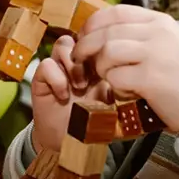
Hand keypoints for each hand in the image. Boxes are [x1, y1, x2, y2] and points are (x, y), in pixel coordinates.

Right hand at [30, 35, 112, 152]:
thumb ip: (123, 88)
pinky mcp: (43, 79)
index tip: (111, 65)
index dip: (105, 46)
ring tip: (80, 85)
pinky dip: (56, 78)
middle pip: (82, 36)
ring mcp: (60, 68)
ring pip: (63, 44)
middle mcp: (78, 62)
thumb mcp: (115, 104)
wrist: (70, 142)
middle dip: (89, 53)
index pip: (101, 39)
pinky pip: (47, 65)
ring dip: (73, 64)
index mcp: (98, 64)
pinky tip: (64, 94)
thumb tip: (134, 77)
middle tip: (95, 74)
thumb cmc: (93, 123)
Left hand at [71, 5, 178, 144]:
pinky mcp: (151, 78)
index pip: (114, 12)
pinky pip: (115, 77)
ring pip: (107, 52)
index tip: (83, 38)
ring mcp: (156, 54)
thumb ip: (138, 34)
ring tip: (110, 78)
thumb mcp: (165, 44)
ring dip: (100, 68)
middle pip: (106, 32)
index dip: (92, 24)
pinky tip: (126, 91)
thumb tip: (98, 30)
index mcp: (160, 21)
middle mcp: (158, 33)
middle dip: (86, 47)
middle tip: (80, 60)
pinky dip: (114, 86)